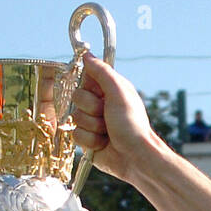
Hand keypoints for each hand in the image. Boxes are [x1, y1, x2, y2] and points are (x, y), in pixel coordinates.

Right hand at [71, 53, 161, 182]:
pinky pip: (75, 135)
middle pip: (76, 98)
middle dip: (92, 109)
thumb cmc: (132, 124)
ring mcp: (92, 122)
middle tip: (107, 116)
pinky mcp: (87, 140)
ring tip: (108, 132)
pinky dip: (90, 141)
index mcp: (108, 90)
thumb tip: (86, 54)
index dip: (90, 88)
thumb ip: (102, 71)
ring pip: (75, 117)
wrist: (135, 157)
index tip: (101, 95)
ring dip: (92, 126)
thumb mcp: (119, 91)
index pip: (84, 78)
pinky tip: (103, 144)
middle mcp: (98, 104)